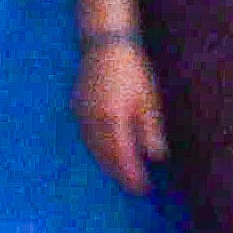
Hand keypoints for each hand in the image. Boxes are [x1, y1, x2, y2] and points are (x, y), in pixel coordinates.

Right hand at [76, 37, 168, 194]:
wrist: (105, 44)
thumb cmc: (132, 70)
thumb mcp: (148, 99)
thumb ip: (150, 129)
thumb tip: (155, 156)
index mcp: (113, 119)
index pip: (122, 156)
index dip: (132, 174)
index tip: (142, 188)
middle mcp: (93, 121)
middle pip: (105, 156)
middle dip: (119, 173)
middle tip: (134, 187)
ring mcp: (82, 114)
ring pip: (93, 148)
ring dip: (107, 163)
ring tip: (121, 174)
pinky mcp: (78, 108)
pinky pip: (87, 136)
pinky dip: (98, 149)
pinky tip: (107, 152)